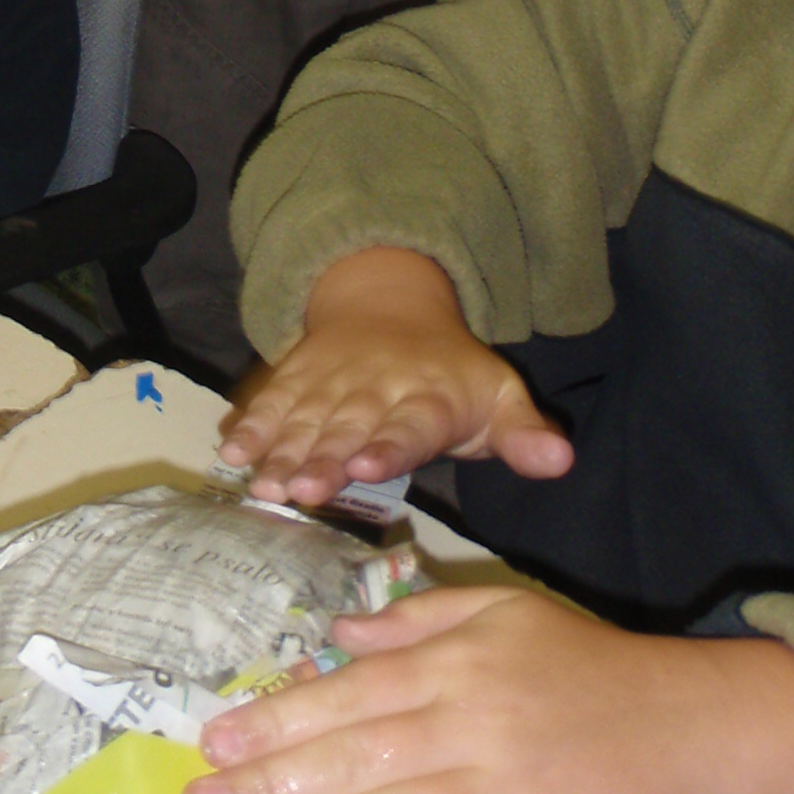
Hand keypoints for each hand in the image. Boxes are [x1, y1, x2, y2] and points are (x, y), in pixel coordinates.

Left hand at [183, 585, 793, 793]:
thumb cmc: (584, 666)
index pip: (347, 692)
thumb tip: (337, 634)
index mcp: (455, 663)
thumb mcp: (501, 612)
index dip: (277, 718)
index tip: (214, 741)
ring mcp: (504, 792)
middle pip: (353, 757)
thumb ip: (416, 622)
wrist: (689, 724)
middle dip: (268, 785)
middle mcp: (469, 722)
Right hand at [219, 250, 571, 505]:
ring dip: (282, 450)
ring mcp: (332, 381)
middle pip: (348, 426)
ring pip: (305, 418)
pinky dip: (251, 423)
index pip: (411, 424)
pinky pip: (272, 400)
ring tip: (263, 483)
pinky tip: (231, 452)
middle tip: (302, 491)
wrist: (389, 302)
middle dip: (323, 458)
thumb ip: (523, 434)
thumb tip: (562, 460)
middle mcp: (376, 388)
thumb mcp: (497, 397)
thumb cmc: (451, 374)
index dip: (389, 445)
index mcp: (429, 398)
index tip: (367, 466)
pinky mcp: (298, 377)